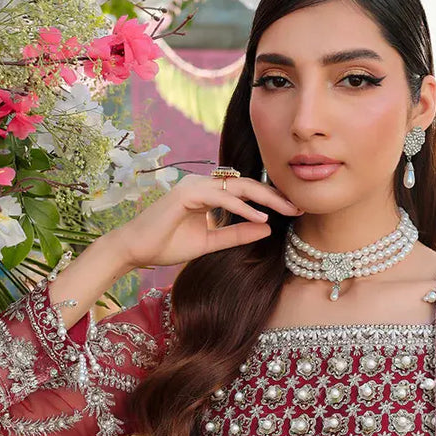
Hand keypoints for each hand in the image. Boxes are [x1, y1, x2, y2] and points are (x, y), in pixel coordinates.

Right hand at [112, 172, 302, 268]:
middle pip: (247, 185)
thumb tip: (266, 228)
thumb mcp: (211, 242)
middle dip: (275, 195)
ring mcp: (194, 186)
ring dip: (265, 198)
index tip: (294, 211)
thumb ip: (236, 234)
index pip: (246, 191)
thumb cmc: (167, 245)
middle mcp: (203, 184)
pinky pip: (221, 197)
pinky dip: (241, 206)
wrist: (136, 250)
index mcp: (209, 193)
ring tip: (287, 209)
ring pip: (237, 186)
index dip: (271, 199)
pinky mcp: (186, 193)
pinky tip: (259, 216)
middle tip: (300, 207)